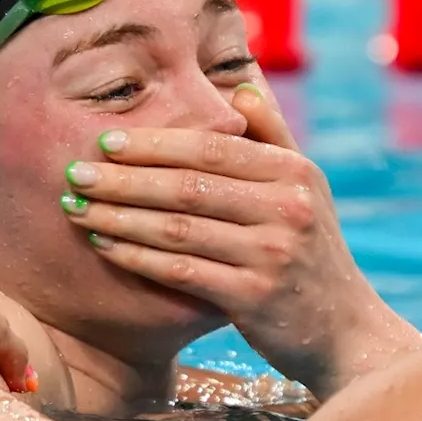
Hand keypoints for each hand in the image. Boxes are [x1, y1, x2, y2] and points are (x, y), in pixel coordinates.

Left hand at [60, 85, 421, 397]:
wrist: (346, 331)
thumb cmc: (314, 253)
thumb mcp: (308, 189)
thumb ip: (274, 137)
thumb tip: (240, 89)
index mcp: (294, 172)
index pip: (211, 147)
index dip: (154, 143)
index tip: (106, 143)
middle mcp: (287, 207)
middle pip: (188, 185)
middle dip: (124, 179)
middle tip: (75, 175)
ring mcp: (272, 254)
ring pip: (178, 228)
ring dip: (119, 218)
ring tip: (77, 210)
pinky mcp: (254, 297)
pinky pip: (180, 271)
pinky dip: (137, 257)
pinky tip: (105, 248)